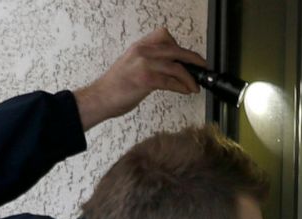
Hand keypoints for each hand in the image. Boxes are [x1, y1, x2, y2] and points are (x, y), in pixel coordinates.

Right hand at [73, 27, 206, 130]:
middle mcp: (142, 52)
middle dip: (193, 59)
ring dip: (189, 77)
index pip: (164, 36)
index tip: (186, 57)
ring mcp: (144, 64)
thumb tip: (166, 69)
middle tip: (202, 67)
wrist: (99, 98)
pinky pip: (170, 81)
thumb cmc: (113, 87)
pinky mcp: (145, 79)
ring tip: (195, 85)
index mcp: (139, 47)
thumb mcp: (130, 66)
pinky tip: (186, 90)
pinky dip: (182, 86)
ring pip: (176, 66)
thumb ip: (147, 63)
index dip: (178, 46)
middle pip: (175, 50)